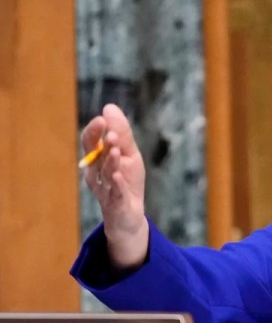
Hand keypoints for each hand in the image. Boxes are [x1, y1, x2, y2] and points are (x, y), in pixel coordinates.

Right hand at [81, 104, 148, 268]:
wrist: (129, 215)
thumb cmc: (127, 182)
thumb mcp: (129, 155)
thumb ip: (121, 133)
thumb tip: (109, 107)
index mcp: (99, 160)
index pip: (91, 142)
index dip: (95, 130)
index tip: (102, 119)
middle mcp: (97, 173)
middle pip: (94, 156)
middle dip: (99, 142)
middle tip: (107, 129)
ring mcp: (105, 189)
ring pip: (105, 173)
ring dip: (110, 161)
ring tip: (116, 149)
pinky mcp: (116, 204)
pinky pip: (115, 193)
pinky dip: (117, 184)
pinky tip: (118, 176)